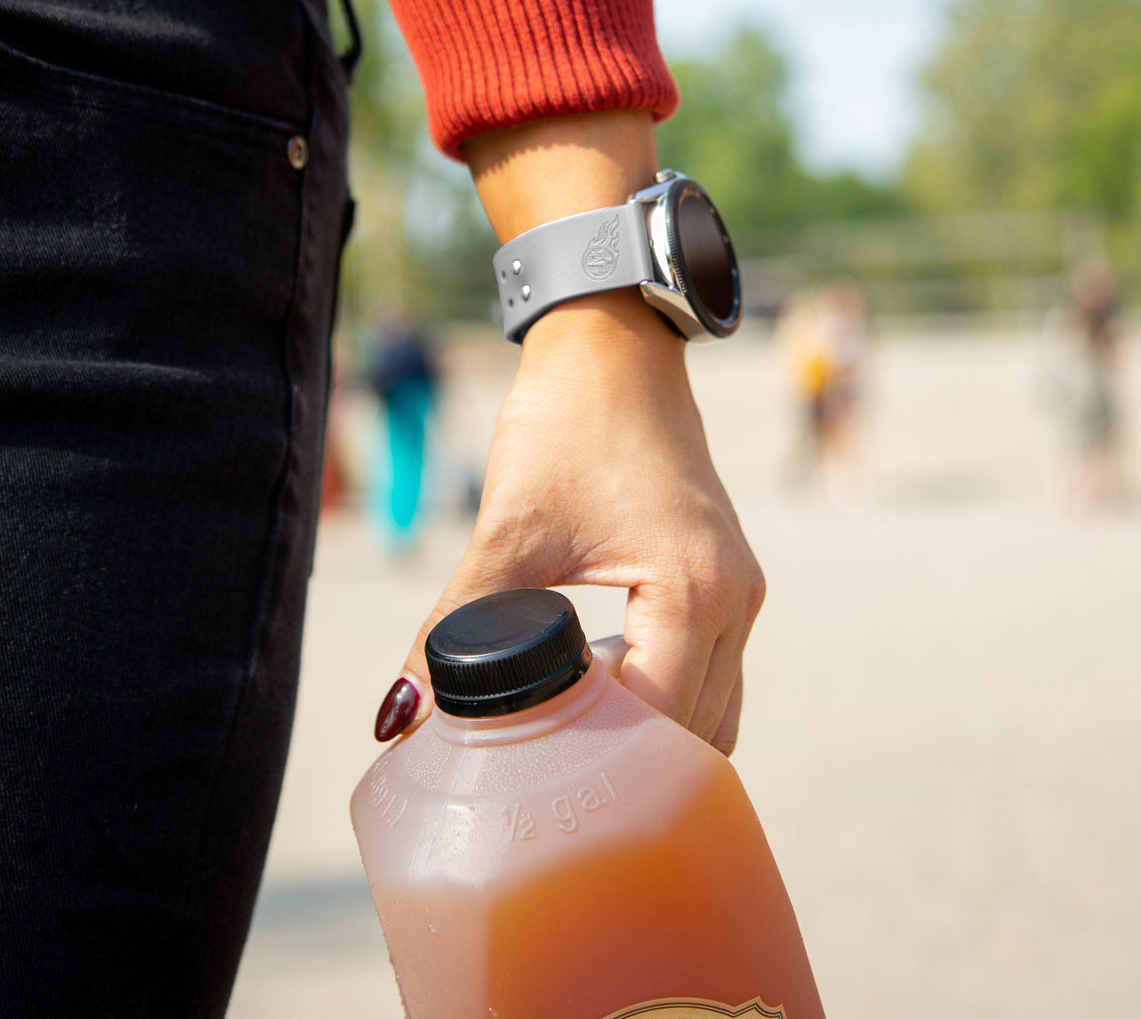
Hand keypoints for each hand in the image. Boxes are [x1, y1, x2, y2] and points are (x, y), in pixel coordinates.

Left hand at [373, 111, 763, 753]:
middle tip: (546, 792)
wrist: (617, 348)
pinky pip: (709, 676)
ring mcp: (740, 593)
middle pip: (695, 737)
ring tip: (570, 756)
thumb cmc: (571, 424)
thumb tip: (400, 714)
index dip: (593, 768)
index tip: (529, 790)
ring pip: (711, 714)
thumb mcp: (510, 528)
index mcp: (697, 591)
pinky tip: (601, 702)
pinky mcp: (726, 581)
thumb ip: (453, 625)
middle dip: (624, 773)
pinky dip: (664, 705)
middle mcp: (737, 601)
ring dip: (648, 743)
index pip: (654, 726)